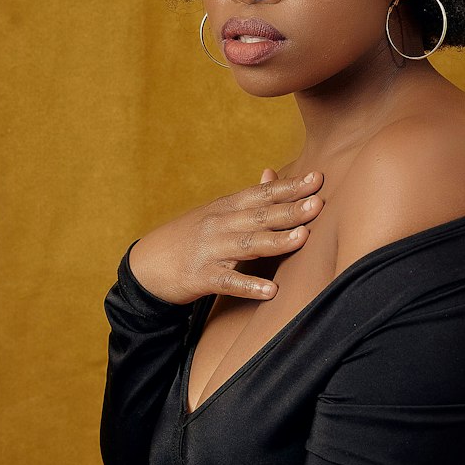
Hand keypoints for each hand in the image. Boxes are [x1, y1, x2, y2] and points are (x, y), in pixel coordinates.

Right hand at [126, 166, 324, 305]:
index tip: (316, 179)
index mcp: (226, 208)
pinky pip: (228, 282)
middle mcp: (219, 225)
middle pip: (259, 216)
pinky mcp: (200, 277)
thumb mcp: (216, 212)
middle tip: (318, 203)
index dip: (289, 187)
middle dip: (290, 209)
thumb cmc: (188, 238)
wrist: (146, 265)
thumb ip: (248, 197)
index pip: (262, 194)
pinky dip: (249, 286)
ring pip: (247, 245)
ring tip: (303, 237)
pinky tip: (271, 290)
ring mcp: (209, 251)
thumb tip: (273, 173)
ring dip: (276, 241)